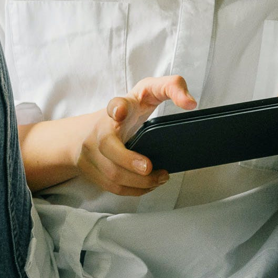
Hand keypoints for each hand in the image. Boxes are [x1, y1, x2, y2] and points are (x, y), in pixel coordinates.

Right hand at [75, 75, 198, 195]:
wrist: (87, 131)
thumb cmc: (127, 111)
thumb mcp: (148, 93)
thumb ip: (172, 87)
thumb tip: (190, 103)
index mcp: (117, 108)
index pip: (115, 104)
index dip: (117, 108)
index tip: (120, 112)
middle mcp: (99, 130)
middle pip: (107, 147)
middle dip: (129, 161)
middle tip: (150, 168)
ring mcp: (92, 153)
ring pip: (112, 173)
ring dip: (139, 181)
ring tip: (161, 177)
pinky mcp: (92, 171)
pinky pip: (113, 186)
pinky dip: (134, 190)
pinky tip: (149, 185)